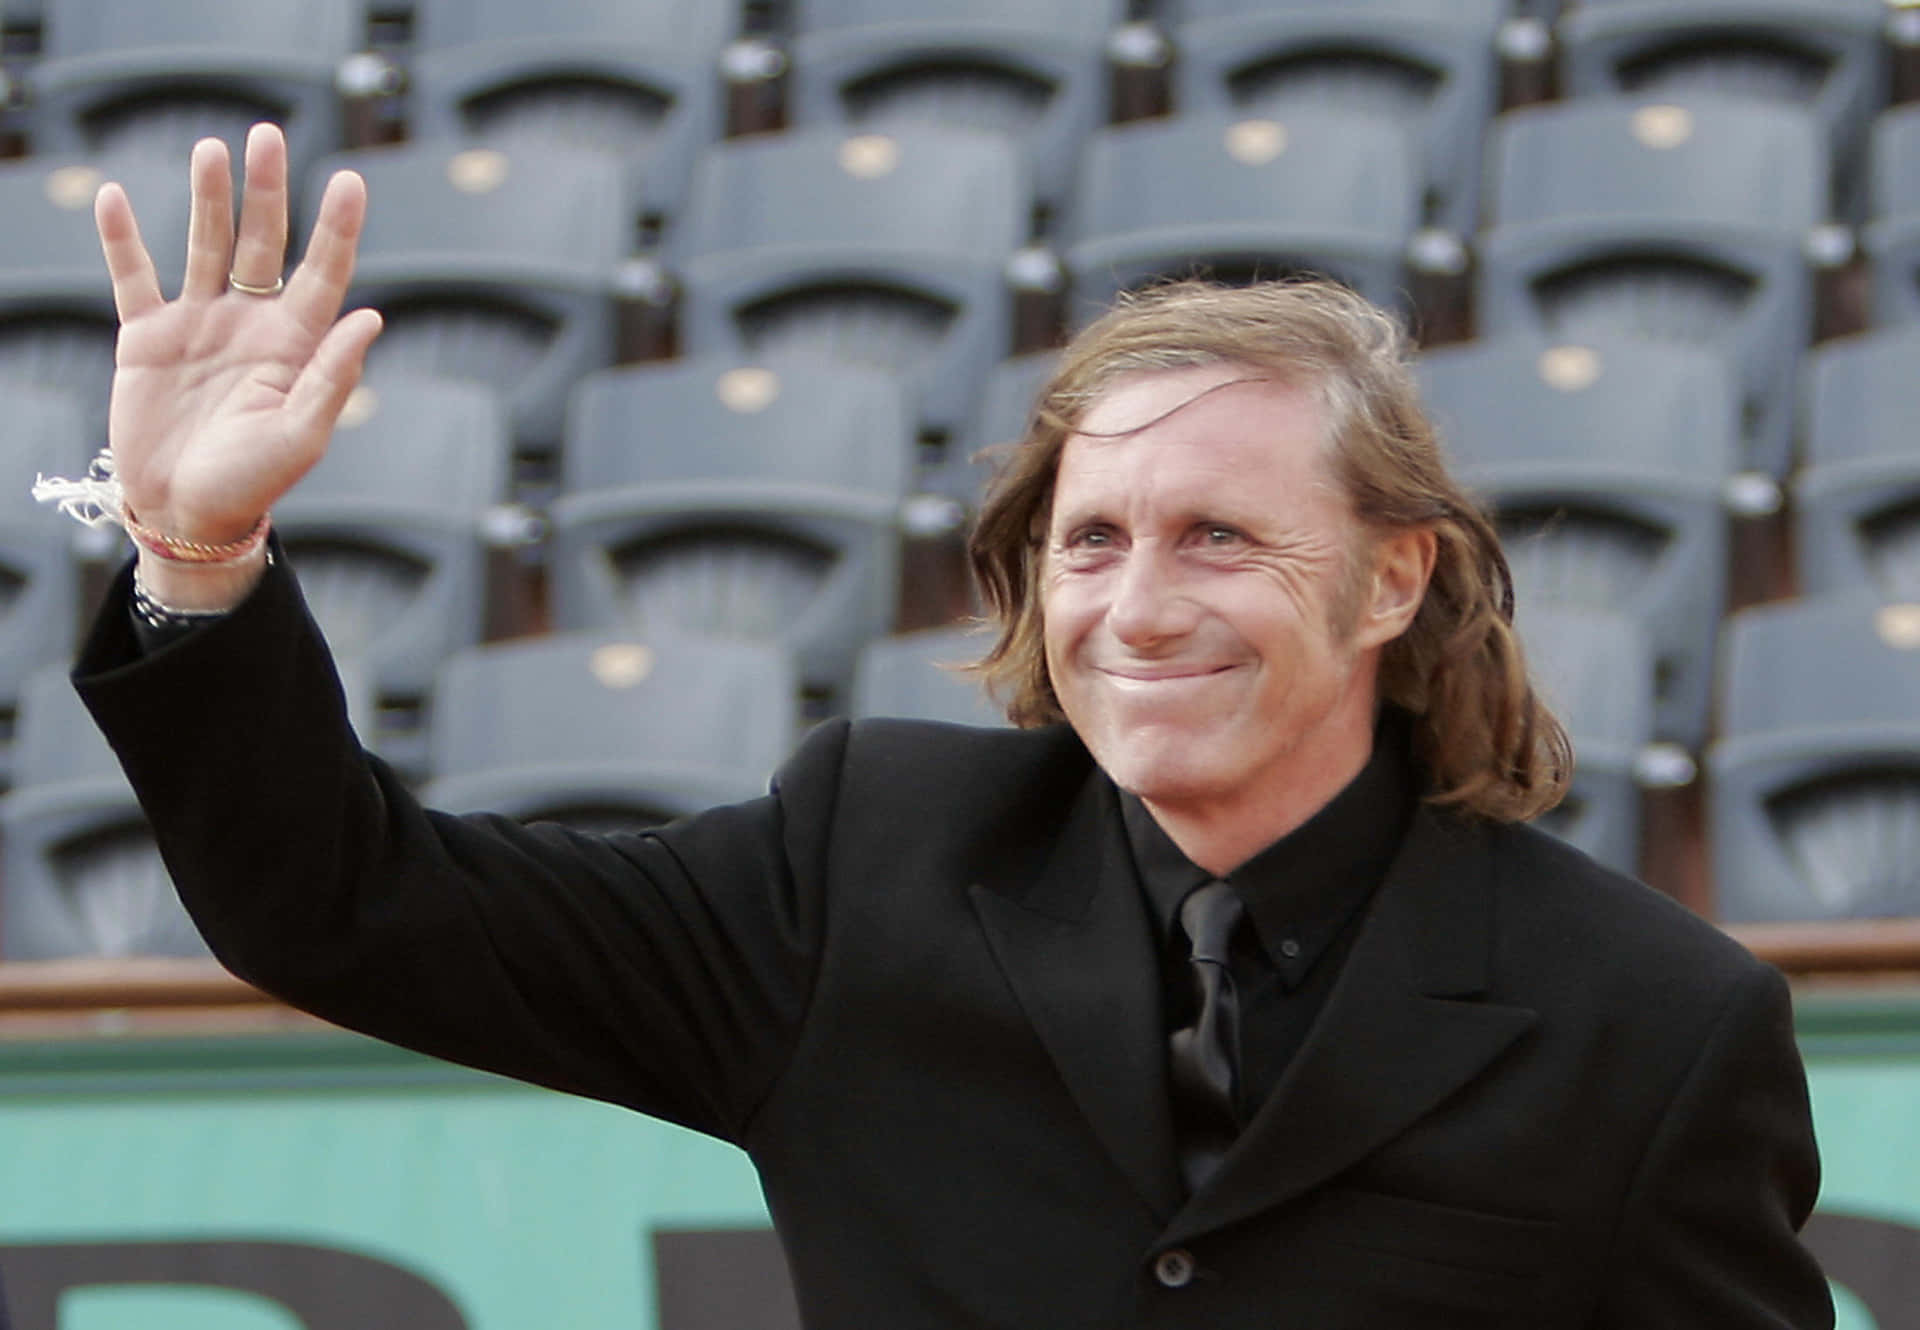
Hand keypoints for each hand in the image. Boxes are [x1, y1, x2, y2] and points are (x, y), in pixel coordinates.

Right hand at [96, 122, 381, 605]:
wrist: (185, 512)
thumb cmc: (254, 483)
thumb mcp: (301, 435)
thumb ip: (333, 376)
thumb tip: (370, 317)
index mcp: (295, 345)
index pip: (322, 272)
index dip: (336, 227)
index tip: (348, 179)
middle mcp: (250, 324)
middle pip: (262, 243)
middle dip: (266, 191)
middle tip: (266, 135)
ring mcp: (198, 325)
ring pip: (205, 246)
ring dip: (207, 198)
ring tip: (212, 148)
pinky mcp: (146, 338)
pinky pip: (132, 277)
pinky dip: (121, 239)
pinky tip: (112, 196)